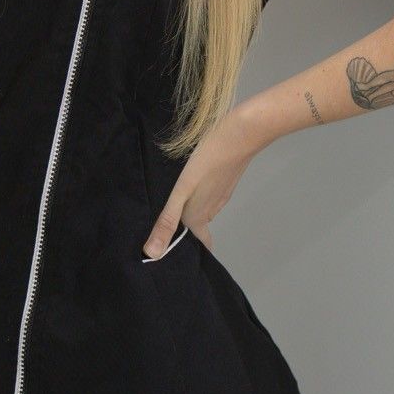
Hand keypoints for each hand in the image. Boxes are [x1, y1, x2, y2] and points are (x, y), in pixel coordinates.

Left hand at [140, 105, 262, 257]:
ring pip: (205, 211)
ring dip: (192, 214)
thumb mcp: (181, 191)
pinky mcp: (225, 180)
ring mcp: (221, 194)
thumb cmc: (208, 161)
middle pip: (200, 229)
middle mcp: (212, 209)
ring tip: (173, 210)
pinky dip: (200, 198)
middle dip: (188, 234)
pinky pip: (210, 196)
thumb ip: (167, 221)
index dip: (190, 251)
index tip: (178, 257)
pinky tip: (191, 188)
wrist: (240, 136)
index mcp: (199, 216)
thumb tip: (152, 253)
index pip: (200, 243)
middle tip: (168, 233)